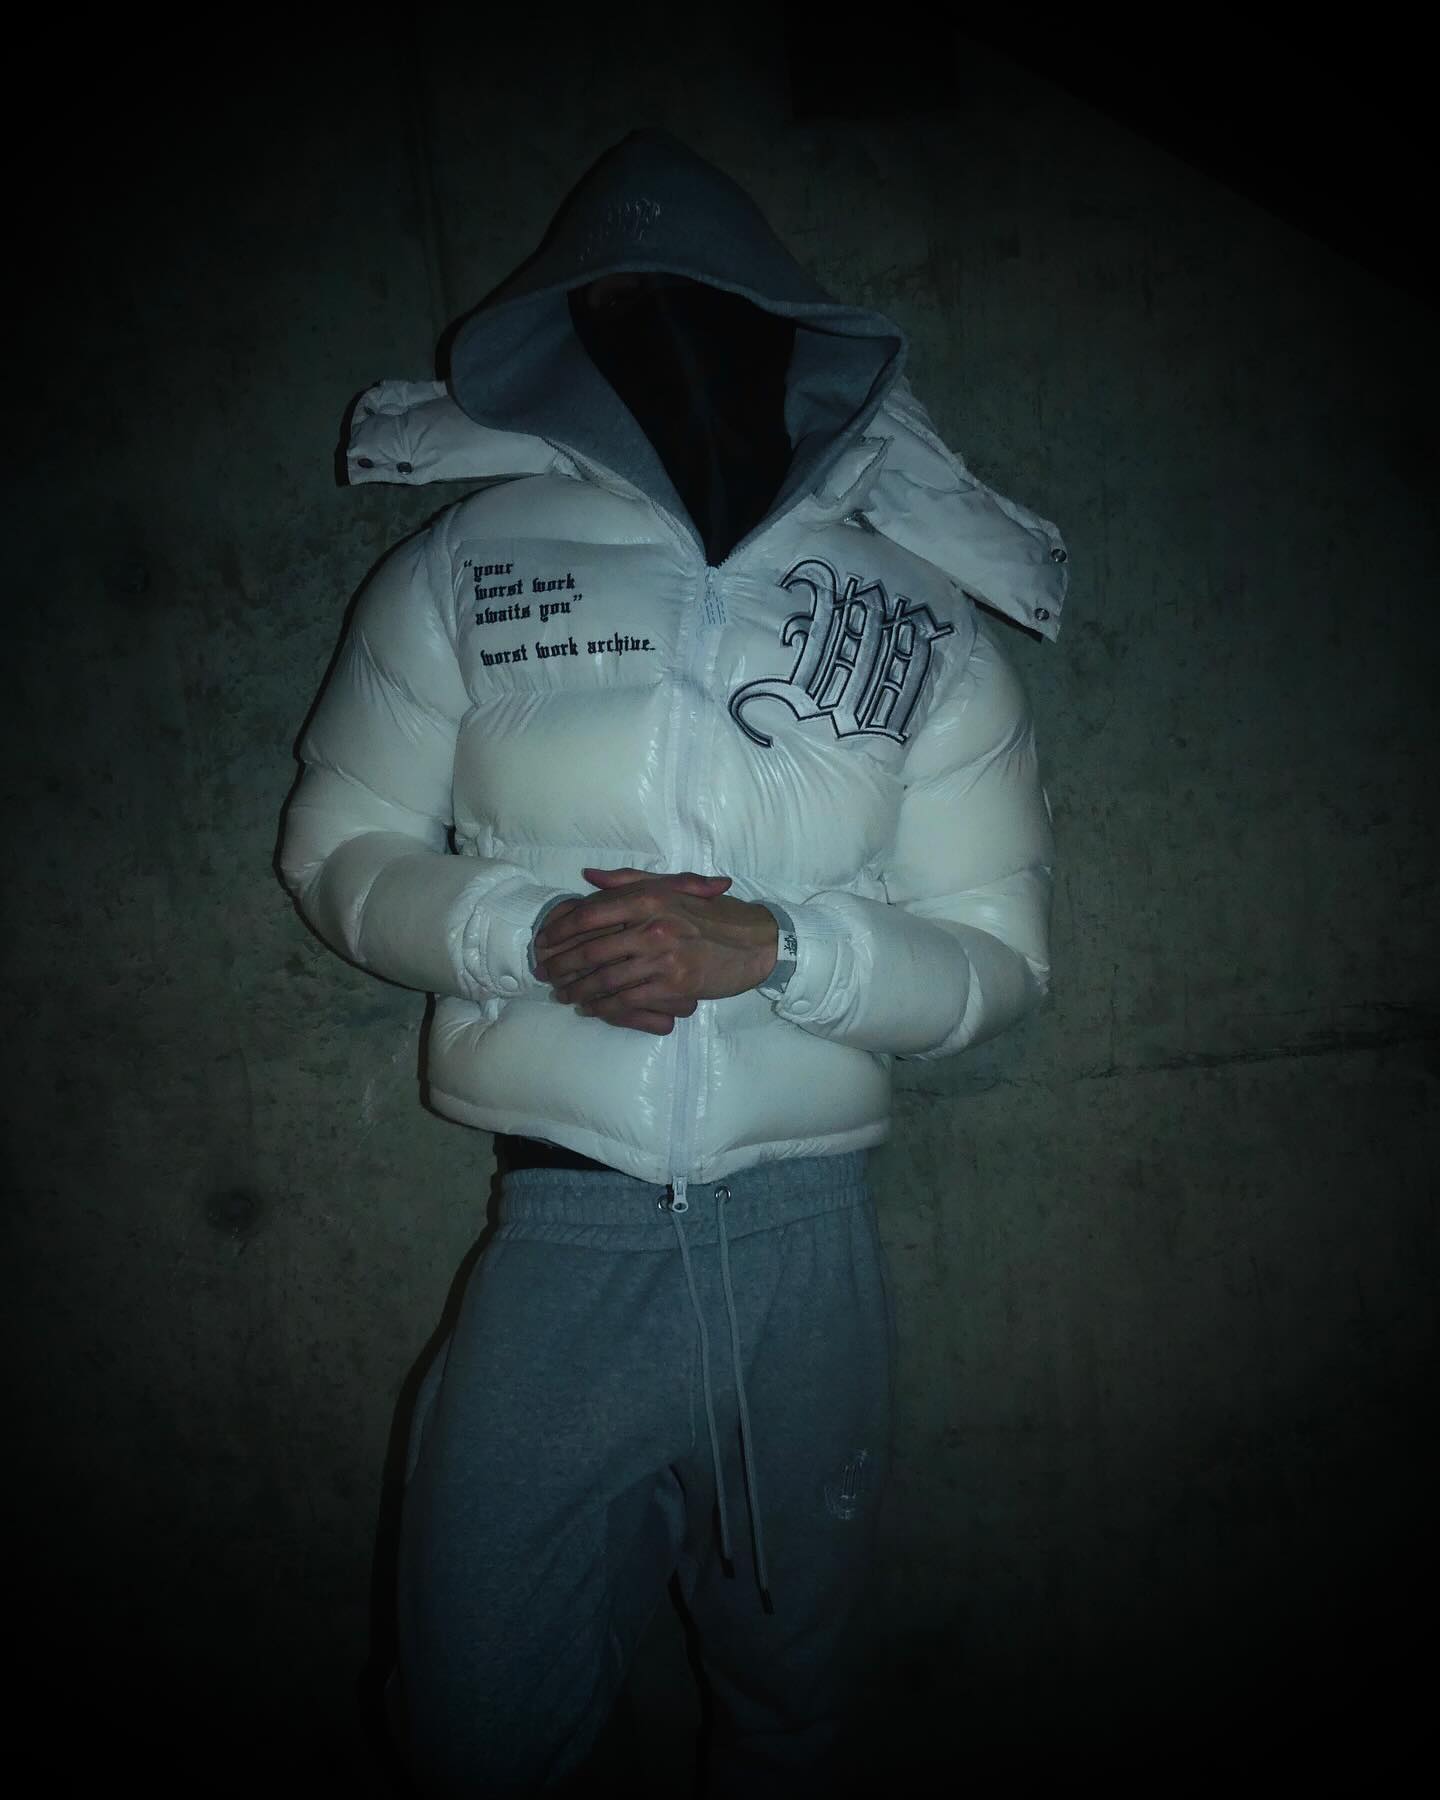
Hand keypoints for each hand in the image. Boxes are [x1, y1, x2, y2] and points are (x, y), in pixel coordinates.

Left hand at [535, 867, 778, 1036]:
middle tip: (545, 974)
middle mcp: (653, 925)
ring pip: (605, 980)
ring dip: (578, 991)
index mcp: (649, 897)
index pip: (590, 913)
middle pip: (590, 950)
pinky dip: (604, 1007)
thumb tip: (589, 876)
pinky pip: (627, 1001)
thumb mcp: (673, 886)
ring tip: (565, 995)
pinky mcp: (674, 986)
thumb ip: (629, 880)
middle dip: (561, 966)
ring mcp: (663, 958)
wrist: (756, 942)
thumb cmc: (712, 914)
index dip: (559, 929)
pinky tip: (593, 1008)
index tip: (544, 941)